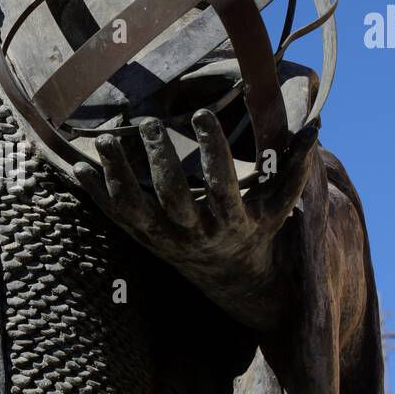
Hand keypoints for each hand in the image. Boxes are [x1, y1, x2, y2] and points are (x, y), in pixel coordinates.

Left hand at [73, 110, 317, 328]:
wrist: (232, 278)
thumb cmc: (257, 229)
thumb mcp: (280, 205)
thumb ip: (294, 168)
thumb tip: (316, 127)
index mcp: (230, 223)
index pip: (221, 187)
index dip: (212, 152)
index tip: (204, 114)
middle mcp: (194, 234)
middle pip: (173, 198)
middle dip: (160, 161)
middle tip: (150, 124)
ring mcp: (164, 239)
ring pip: (134, 210)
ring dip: (116, 176)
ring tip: (104, 141)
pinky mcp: (142, 239)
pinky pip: (114, 216)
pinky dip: (95, 192)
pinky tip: (78, 166)